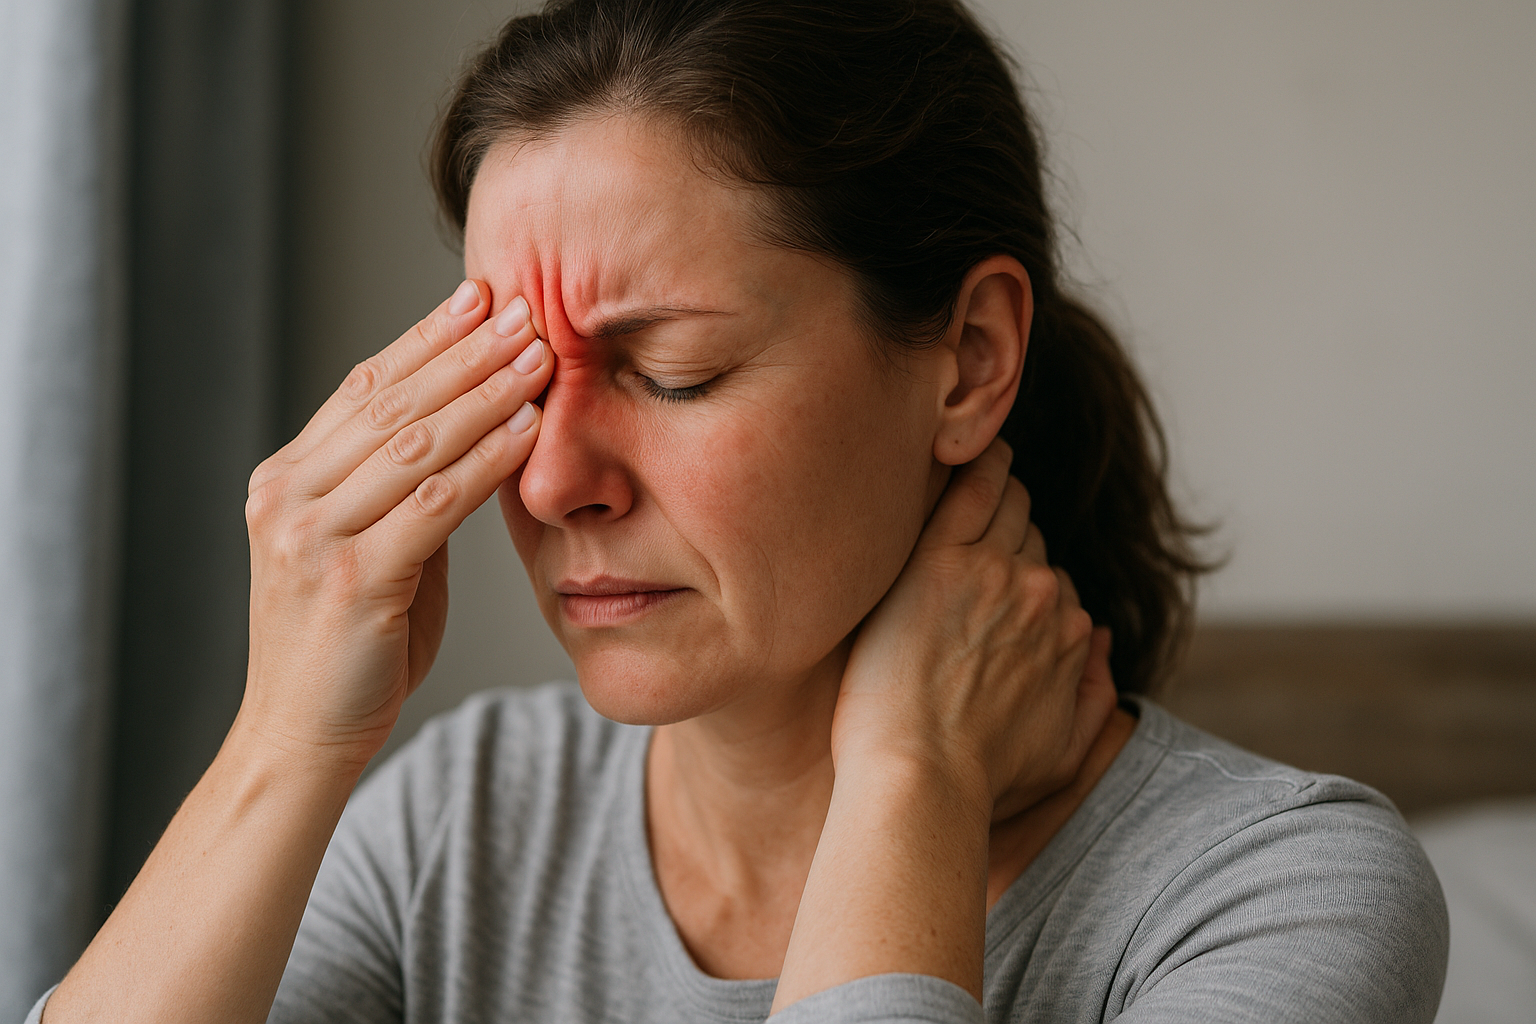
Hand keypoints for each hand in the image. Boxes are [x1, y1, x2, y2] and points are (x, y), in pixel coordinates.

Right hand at [240, 280, 551, 766]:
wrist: (302, 737)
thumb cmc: (352, 647)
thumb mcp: (373, 551)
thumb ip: (404, 493)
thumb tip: (470, 432)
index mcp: (288, 480)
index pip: (365, 387)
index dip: (425, 338)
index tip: (480, 296)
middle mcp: (288, 495)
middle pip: (391, 401)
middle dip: (466, 349)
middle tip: (527, 307)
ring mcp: (313, 536)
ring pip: (414, 441)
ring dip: (486, 392)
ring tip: (541, 354)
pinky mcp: (353, 579)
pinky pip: (435, 501)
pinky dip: (488, 459)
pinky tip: (530, 428)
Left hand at [832, 437, 1116, 821]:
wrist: (920, 776)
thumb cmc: (980, 779)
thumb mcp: (1063, 755)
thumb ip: (1095, 697)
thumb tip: (1102, 641)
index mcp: (1070, 632)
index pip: (1052, 581)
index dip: (1020, 583)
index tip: (988, 590)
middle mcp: (1041, 594)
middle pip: (1030, 540)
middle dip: (1006, 539)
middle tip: (966, 545)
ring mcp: (992, 571)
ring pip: (1006, 506)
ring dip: (992, 497)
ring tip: (964, 487)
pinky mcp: (940, 559)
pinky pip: (972, 487)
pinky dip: (978, 463)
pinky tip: (966, 450)